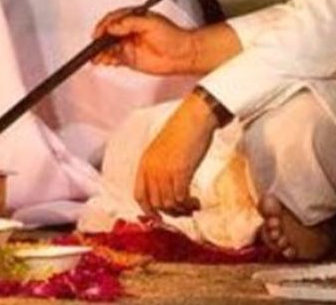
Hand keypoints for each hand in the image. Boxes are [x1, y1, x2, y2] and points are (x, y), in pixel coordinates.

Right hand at [93, 9, 197, 74]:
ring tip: (98, 57)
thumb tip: (113, 26)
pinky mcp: (130, 58)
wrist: (184, 54)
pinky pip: (114, 58)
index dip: (104, 25)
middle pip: (107, 33)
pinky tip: (105, 61)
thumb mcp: (151, 23)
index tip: (99, 32)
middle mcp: (128, 31)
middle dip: (99, 40)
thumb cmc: (173, 36)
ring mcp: (128, 45)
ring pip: (108, 47)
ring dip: (101, 51)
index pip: (113, 19)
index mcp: (133, 18)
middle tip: (96, 46)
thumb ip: (130, 23)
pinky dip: (107, 59)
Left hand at [133, 94, 215, 215]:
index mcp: (144, 163)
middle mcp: (151, 169)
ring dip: (182, 209)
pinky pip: (180, 198)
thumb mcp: (162, 151)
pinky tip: (196, 202)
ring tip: (193, 206)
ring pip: (168, 203)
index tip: (160, 216)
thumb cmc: (181, 132)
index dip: (149, 210)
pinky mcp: (180, 172)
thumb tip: (166, 188)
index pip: (139, 195)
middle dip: (170, 212)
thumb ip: (159, 168)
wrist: (193, 119)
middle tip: (184, 211)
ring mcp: (164, 171)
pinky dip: (189, 204)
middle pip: (155, 203)